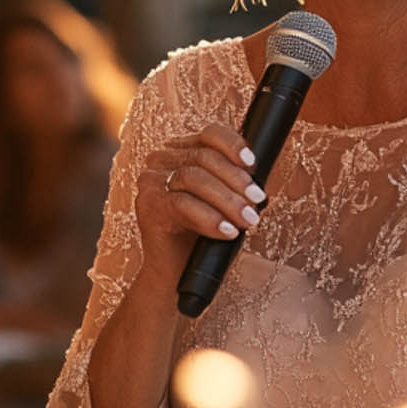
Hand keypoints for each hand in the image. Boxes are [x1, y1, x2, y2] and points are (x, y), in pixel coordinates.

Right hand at [135, 123, 265, 272]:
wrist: (175, 273)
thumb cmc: (202, 234)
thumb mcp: (223, 201)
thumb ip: (236, 184)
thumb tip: (258, 180)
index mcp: (183, 151)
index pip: (210, 134)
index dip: (233, 144)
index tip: (252, 164)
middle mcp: (162, 160)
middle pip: (204, 157)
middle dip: (236, 180)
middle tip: (257, 201)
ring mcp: (151, 181)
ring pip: (194, 178)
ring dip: (227, 200)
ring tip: (247, 220)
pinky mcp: (147, 204)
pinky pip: (181, 204)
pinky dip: (209, 218)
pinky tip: (226, 231)